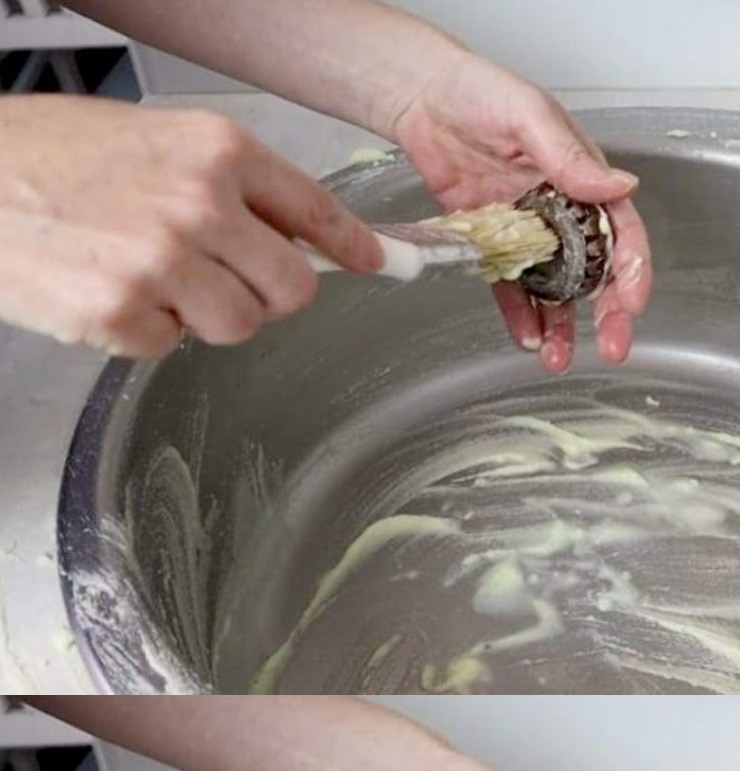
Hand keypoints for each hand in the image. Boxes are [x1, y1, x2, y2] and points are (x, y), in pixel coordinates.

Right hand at [0, 95, 381, 357]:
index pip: (313, 209)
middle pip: (293, 288)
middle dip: (265, 294)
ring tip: (148, 276)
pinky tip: (106, 289)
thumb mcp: (153, 143)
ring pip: (241, 326)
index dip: (353, 244)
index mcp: (215, 151)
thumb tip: (293, 236)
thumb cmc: (49, 157)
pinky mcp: (126, 313)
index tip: (379, 262)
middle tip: (219, 277)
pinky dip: (143, 330)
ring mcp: (165, 262)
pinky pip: (171, 346)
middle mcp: (200, 204)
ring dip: (203, 316)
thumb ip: (226, 186)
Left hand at [391, 47, 652, 373]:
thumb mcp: (530, 117)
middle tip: (613, 347)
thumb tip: (620, 186)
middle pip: (596, 271)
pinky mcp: (494, 246)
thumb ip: (571, 158)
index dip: (632, 270)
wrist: (423, 98)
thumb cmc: (481, 92)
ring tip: (559, 359)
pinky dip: (520, 316)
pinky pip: (511, 289)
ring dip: (562, 327)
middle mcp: (563, 212)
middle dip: (608, 313)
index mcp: (583, 181)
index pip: (621, 232)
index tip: (632, 304)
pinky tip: (526, 339)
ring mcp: (529, 233)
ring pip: (556, 290)